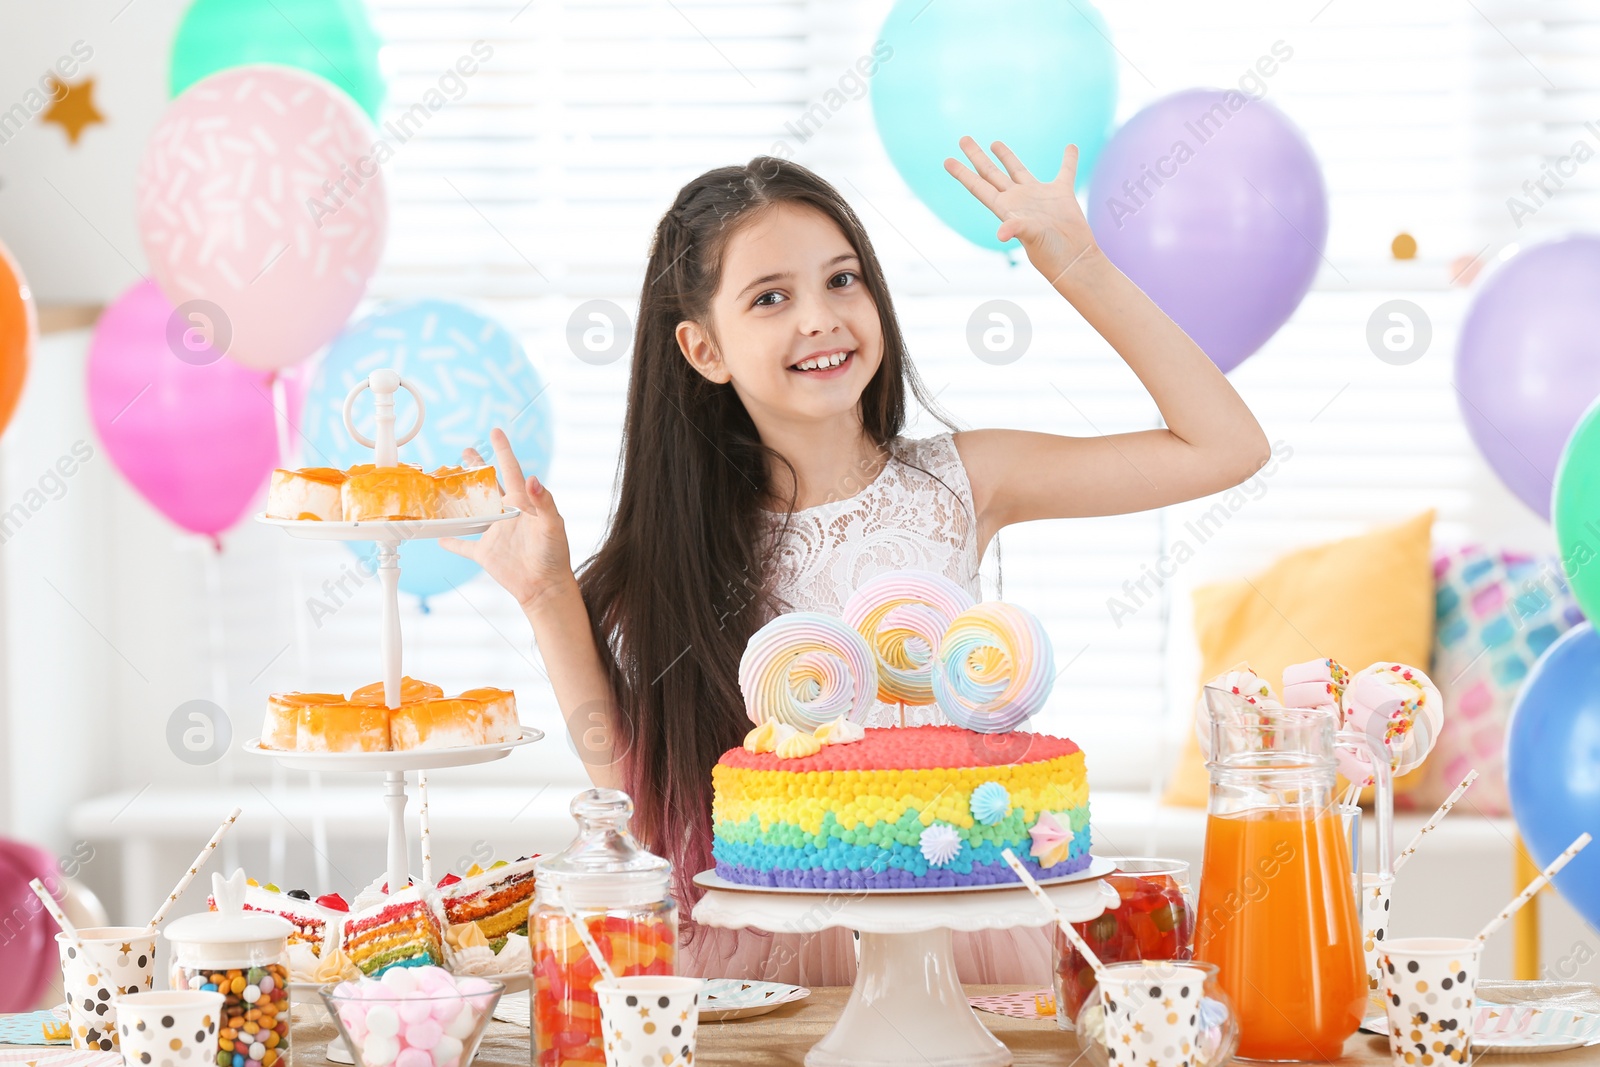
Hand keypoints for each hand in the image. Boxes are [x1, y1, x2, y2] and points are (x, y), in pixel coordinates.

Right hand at [440, 428, 574, 612]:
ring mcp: (495, 533)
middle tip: (465, 452)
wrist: (545, 586)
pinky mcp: (485, 553)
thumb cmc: (554, 555)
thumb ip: (543, 502)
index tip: (496, 431)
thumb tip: (534, 478)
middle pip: (488, 485)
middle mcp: (507, 514)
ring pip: (472, 510)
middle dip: (477, 467)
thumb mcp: (552, 525)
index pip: (511, 470)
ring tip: (447, 481)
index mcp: (522, 503)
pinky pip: (464, 545)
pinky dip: (451, 541)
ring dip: (460, 497)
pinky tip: (439, 536)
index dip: (503, 450)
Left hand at [944, 137, 1098, 283]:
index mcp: (1006, 208)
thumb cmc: (1050, 252)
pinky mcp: (1061, 194)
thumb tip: (1002, 234)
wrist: (1073, 258)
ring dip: (1007, 155)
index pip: (978, 186)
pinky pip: (1065, 171)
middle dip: (977, 156)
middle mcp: (1018, 199)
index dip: (962, 173)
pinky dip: (1069, 159)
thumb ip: (1016, 229)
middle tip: (963, 139)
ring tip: (994, 142)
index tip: (946, 160)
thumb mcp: (1030, 238)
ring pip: (1018, 169)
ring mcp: (1038, 196)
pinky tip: (1070, 146)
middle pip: (991, 173)